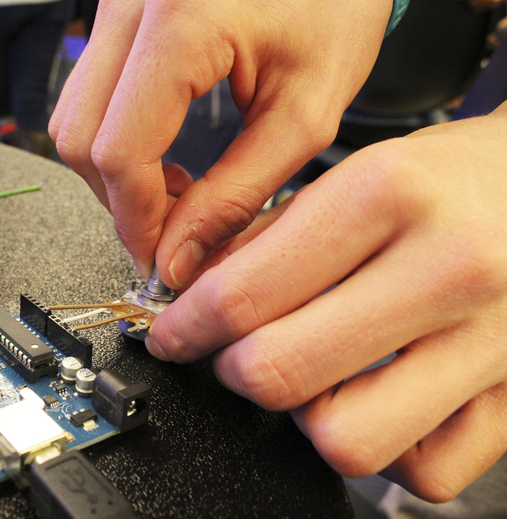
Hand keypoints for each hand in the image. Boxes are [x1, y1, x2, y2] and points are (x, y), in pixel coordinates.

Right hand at [50, 0, 391, 280]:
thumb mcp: (303, 113)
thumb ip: (236, 195)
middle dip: (118, 199)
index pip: (119, 148)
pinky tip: (159, 148)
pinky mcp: (116, 3)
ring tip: (172, 187)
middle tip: (168, 228)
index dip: (135, 219)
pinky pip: (88, 90)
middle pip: (78, 136)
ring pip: (73, 115)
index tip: (160, 256)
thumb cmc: (335, 4)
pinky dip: (115, 135)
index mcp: (185, 18)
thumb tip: (177, 258)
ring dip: (113, 169)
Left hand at [145, 104, 506, 501]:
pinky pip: (421, 471)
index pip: (243, 294)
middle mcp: (447, 269)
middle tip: (229, 351)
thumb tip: (191, 297)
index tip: (170, 334)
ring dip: (303, 416)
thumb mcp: (353, 174)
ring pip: (345, 441)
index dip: (184, 326)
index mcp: (386, 195)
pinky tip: (373, 400)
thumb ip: (265, 239)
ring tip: (309, 375)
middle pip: (278, 373)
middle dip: (229, 369)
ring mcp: (492, 342)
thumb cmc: (450, 180)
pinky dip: (380, 447)